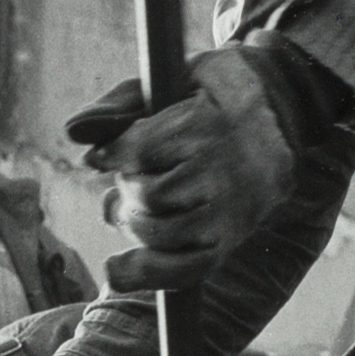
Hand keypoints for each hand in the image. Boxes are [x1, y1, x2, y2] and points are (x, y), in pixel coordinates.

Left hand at [70, 43, 299, 292]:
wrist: (281, 117)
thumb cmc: (211, 96)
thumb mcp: (171, 82)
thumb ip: (120, 104)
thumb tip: (73, 132)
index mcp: (208, 124)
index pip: (142, 150)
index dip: (113, 155)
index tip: (104, 157)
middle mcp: (224, 171)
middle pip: (148, 194)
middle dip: (127, 187)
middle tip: (133, 177)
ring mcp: (231, 211)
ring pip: (161, 233)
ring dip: (135, 222)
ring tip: (139, 205)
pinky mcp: (231, 240)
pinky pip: (186, 270)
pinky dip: (147, 273)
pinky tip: (116, 270)